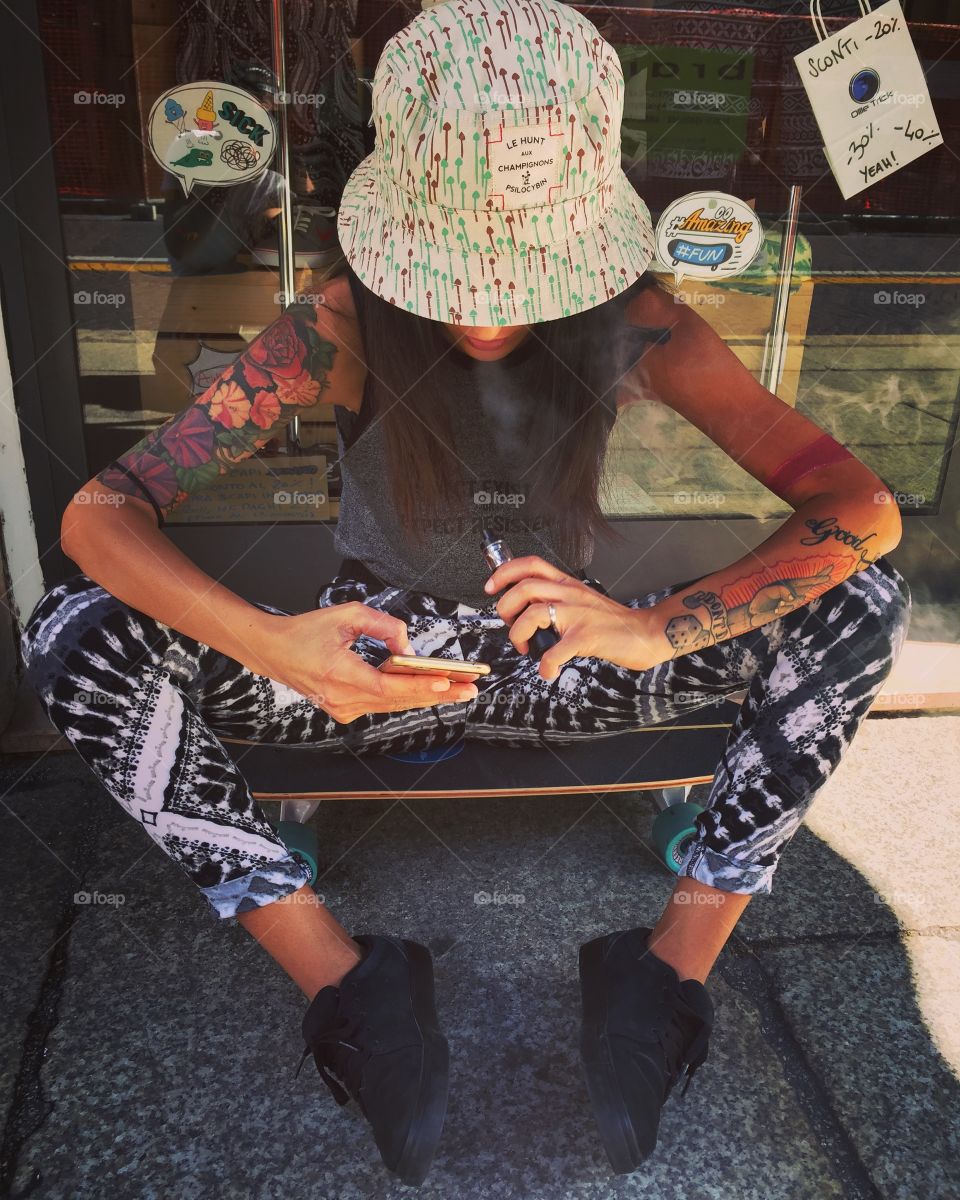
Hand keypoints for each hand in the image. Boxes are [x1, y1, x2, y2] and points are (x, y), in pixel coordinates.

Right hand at [252, 603, 478, 723]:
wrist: (273, 651)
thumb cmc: (305, 631)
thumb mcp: (346, 615)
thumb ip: (383, 626)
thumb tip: (408, 647)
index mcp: (339, 674)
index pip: (387, 687)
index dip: (418, 686)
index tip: (446, 682)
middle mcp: (342, 698)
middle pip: (398, 700)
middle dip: (437, 694)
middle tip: (470, 689)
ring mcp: (343, 708)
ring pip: (394, 705)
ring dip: (427, 697)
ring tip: (460, 690)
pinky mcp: (345, 709)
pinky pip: (383, 704)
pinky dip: (407, 696)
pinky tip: (432, 689)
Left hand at [484, 556, 667, 679]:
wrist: (644, 632)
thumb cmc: (610, 621)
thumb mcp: (580, 599)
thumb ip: (556, 598)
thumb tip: (526, 608)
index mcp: (566, 583)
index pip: (530, 564)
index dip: (504, 572)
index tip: (491, 587)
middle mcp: (569, 594)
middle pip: (524, 587)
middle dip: (505, 608)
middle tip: (509, 625)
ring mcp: (578, 614)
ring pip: (533, 614)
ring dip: (518, 634)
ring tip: (524, 647)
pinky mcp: (586, 637)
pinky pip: (555, 651)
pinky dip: (545, 664)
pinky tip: (548, 670)